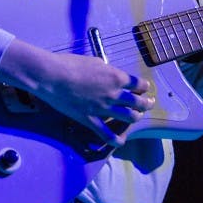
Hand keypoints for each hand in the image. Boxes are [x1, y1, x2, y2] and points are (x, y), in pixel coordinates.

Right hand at [0, 40, 152, 146]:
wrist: (53, 76)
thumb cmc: (71, 64)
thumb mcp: (94, 61)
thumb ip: (106, 69)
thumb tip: (109, 73)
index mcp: (116, 77)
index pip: (139, 84)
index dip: (144, 87)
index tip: (145, 88)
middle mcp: (114, 94)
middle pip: (138, 102)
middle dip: (146, 103)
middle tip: (149, 103)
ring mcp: (103, 108)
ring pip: (129, 117)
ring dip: (137, 117)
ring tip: (138, 116)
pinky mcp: (90, 119)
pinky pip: (107, 133)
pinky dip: (116, 139)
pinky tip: (121, 141)